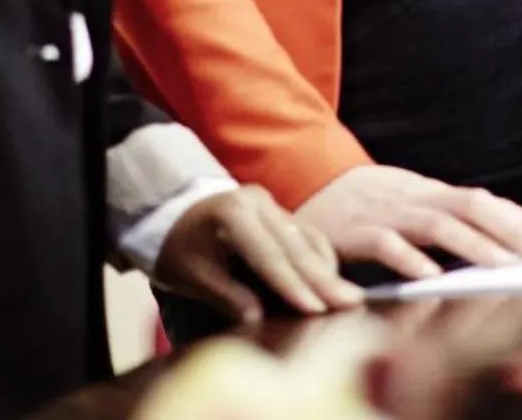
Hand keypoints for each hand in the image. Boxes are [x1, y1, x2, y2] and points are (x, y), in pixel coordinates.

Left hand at [155, 185, 361, 323]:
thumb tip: (257, 320)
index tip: (315, 310)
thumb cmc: (177, 247)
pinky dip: (321, 257)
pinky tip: (333, 279)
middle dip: (323, 279)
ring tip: (350, 298)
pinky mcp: (278, 209)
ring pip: (306, 238)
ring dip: (328, 270)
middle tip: (351, 303)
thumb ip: (226, 294)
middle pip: (295, 245)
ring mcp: (270, 202)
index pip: (268, 255)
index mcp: (232, 213)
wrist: (170, 212)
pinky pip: (306, 233)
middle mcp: (256, 201)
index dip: (292, 285)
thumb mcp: (192, 274)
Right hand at [296, 165, 521, 280]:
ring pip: (437, 223)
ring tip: (505, 266)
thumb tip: (502, 241)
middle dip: (515, 231)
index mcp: (432, 193)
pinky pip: (385, 243)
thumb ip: (448, 220)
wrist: (307, 189)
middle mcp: (416, 197)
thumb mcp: (411, 205)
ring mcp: (386, 212)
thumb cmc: (366, 207)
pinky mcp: (355, 231)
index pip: (489, 203)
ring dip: (475, 245)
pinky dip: (409, 257)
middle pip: (474, 205)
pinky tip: (431, 275)